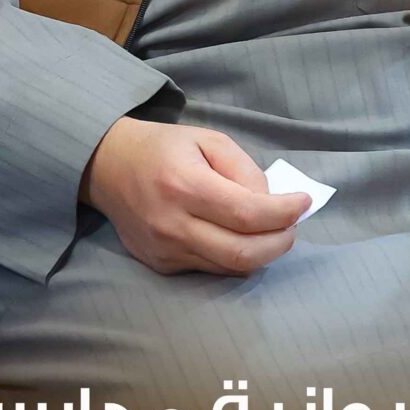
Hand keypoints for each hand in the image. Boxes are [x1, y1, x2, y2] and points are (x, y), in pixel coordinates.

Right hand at [81, 117, 310, 275]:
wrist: (107, 167)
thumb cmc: (163, 148)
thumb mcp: (208, 140)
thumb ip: (244, 170)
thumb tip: (271, 204)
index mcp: (185, 185)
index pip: (248, 215)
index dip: (285, 213)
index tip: (302, 202)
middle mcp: (172, 224)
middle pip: (244, 254)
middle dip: (280, 242)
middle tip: (291, 225)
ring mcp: (165, 250)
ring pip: (231, 268)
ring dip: (261, 253)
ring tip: (270, 231)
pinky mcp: (161, 265)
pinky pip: (211, 269)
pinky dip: (234, 257)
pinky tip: (236, 237)